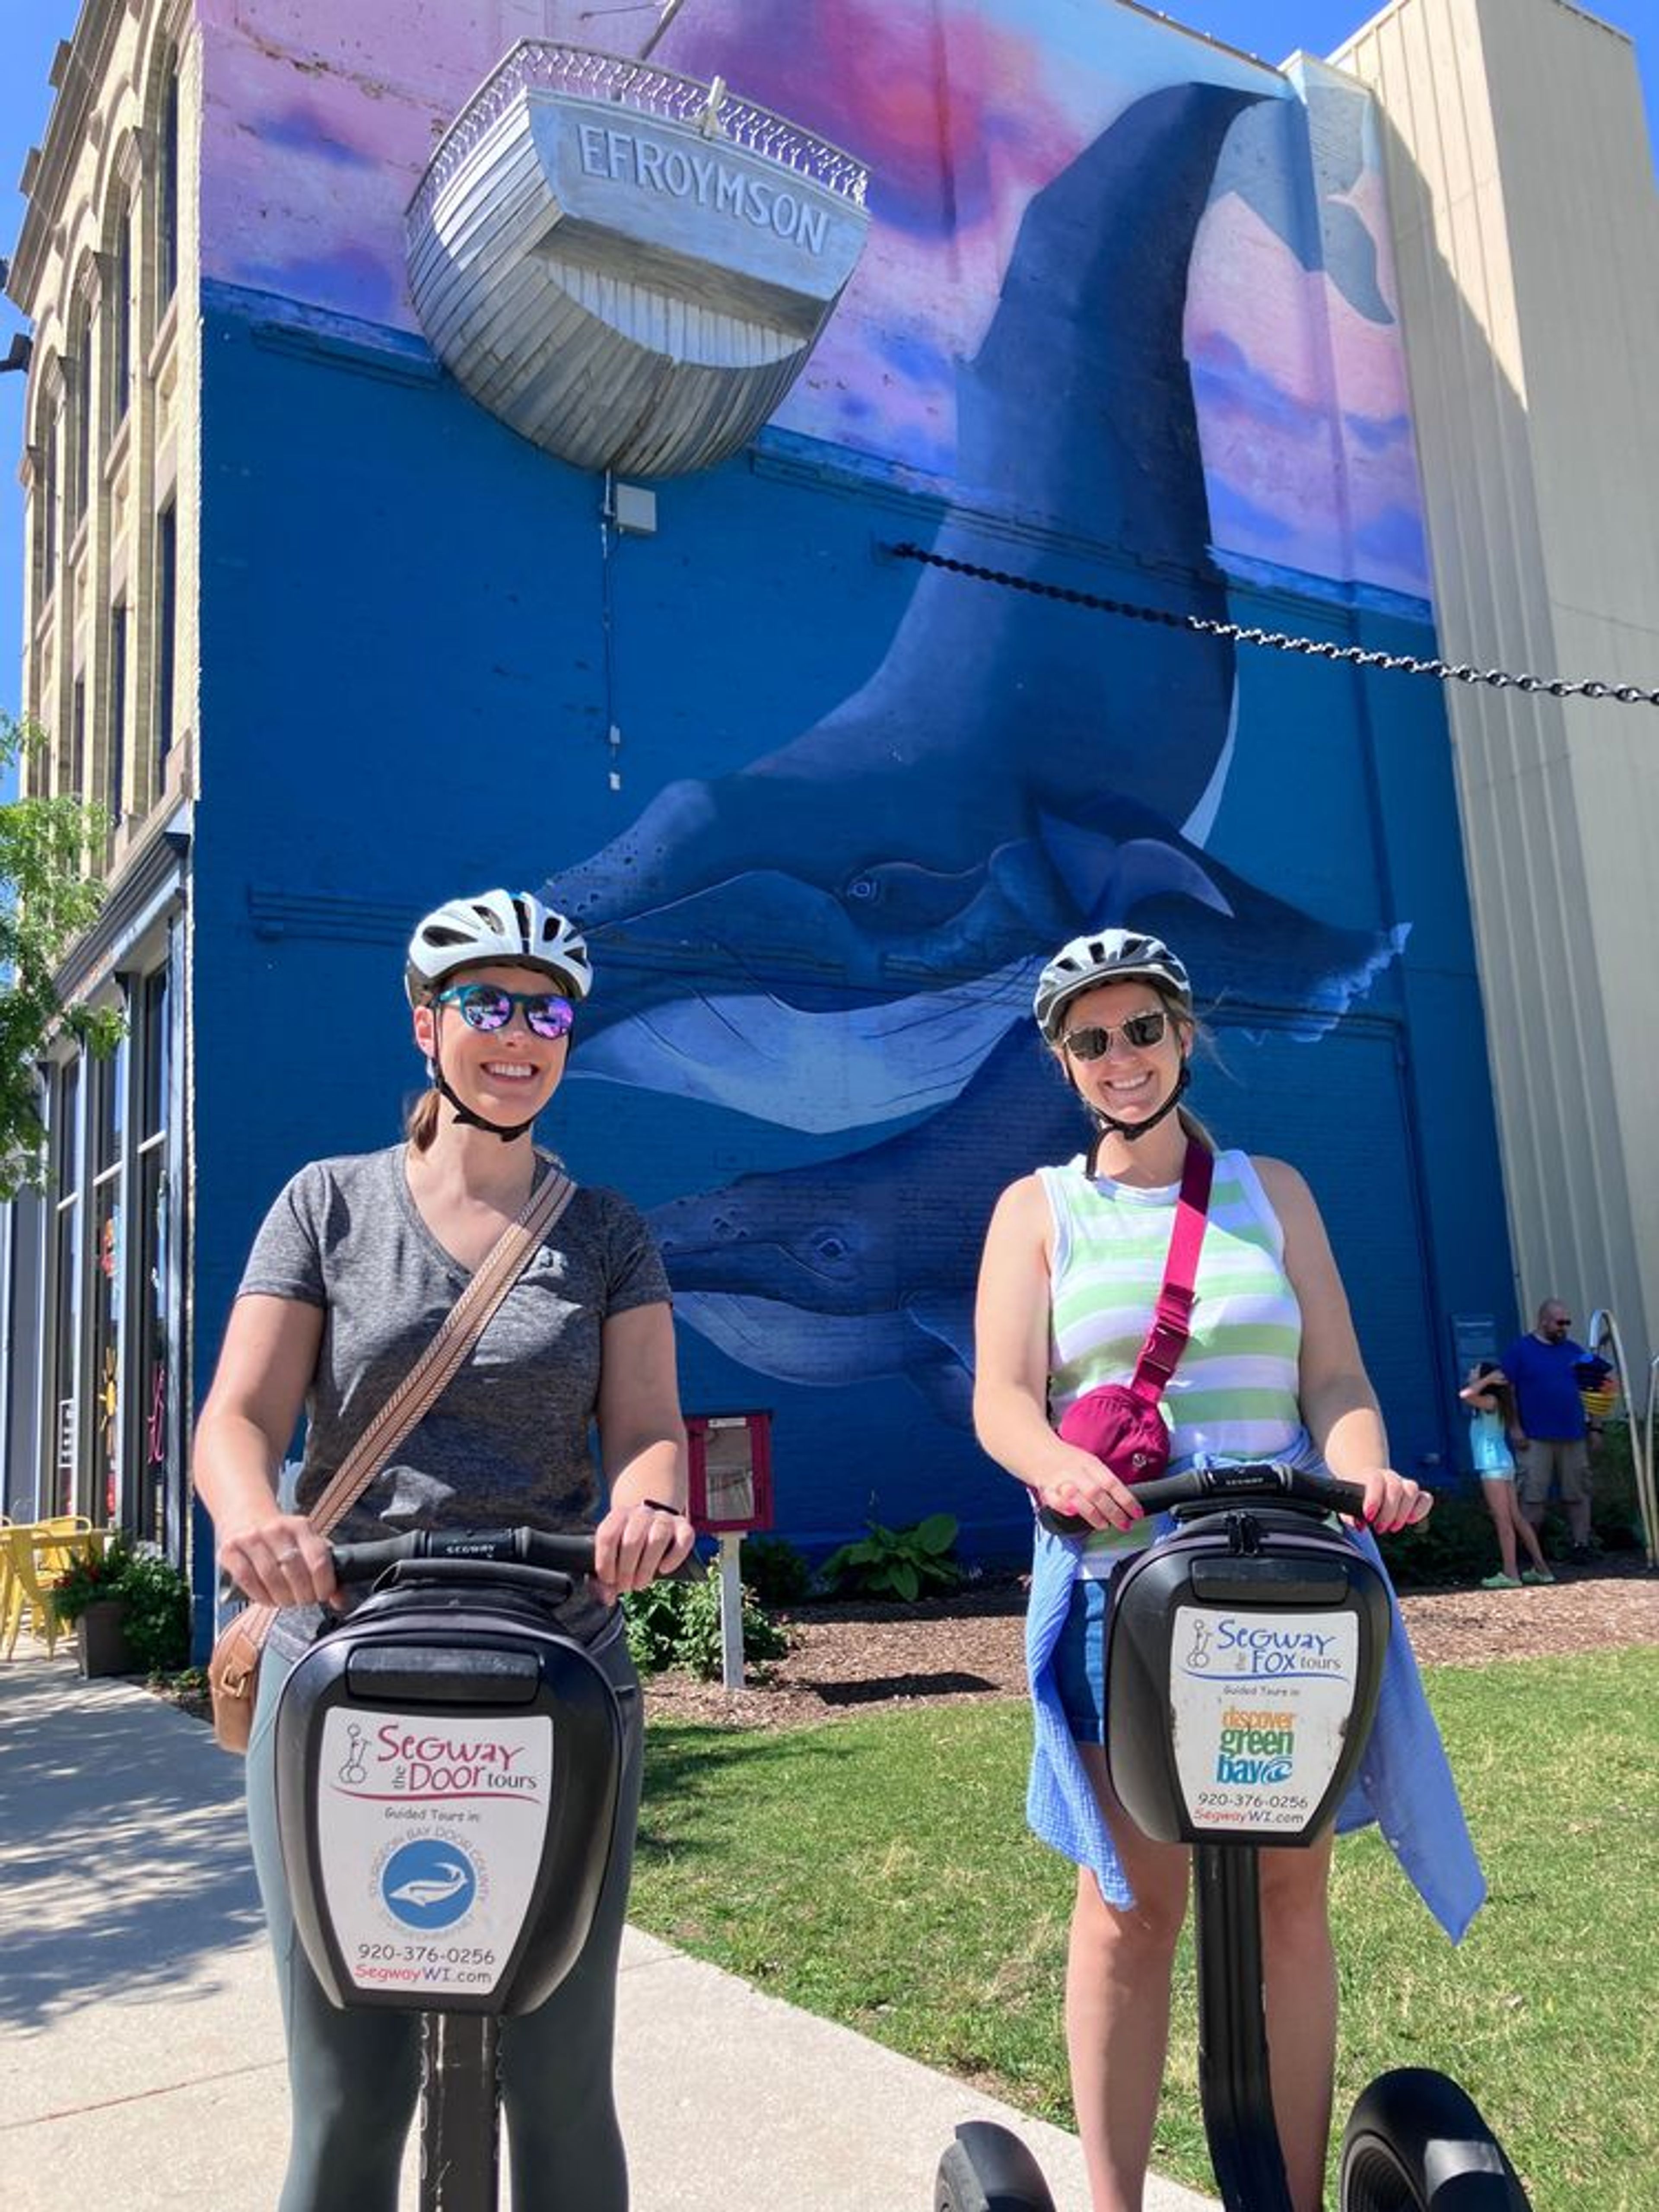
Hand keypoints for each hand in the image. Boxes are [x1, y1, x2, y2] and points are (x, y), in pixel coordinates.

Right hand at [217, 1511, 337, 1608]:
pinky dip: (261, 1596)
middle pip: (295, 1571)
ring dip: (282, 1598)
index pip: (319, 1559)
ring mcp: (251, 1538)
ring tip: (287, 1600)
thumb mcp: (307, 1544)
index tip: (323, 1595)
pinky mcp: (230, 1550)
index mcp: (301, 1526)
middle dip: (303, 1594)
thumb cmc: (281, 1537)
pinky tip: (269, 1598)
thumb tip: (341, 1600)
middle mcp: (277, 1529)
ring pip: (271, 1577)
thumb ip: (327, 1570)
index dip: (324, 1584)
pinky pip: (247, 1580)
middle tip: (304, 1600)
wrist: (245, 1516)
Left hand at [593, 1497, 694, 1603]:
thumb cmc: (628, 1546)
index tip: (608, 1580)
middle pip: (632, 1541)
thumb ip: (602, 1578)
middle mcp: (641, 1512)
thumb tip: (607, 1598)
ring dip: (646, 1568)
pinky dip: (673, 1558)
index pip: (607, 1535)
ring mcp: (664, 1518)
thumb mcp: (612, 1555)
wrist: (653, 1523)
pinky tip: (664, 1569)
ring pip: (657, 1540)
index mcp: (619, 1515)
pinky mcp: (684, 1526)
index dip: (605, 1561)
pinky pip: (683, 1540)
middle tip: (626, 1587)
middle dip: (626, 1571)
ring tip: (640, 1584)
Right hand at [1036, 1446, 1144, 1533]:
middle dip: (1113, 1511)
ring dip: (1093, 1514)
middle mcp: (1077, 1472)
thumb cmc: (1070, 1462)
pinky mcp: (1046, 1489)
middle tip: (1125, 1525)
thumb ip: (1104, 1481)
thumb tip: (1124, 1502)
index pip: (1112, 1483)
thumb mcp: (1091, 1464)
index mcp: (1091, 1464)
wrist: (1038, 1451)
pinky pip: (1054, 1499)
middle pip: (1097, 1492)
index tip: (1137, 1514)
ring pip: (1078, 1497)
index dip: (1126, 1499)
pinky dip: (1063, 1507)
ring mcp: (1061, 1480)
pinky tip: (1073, 1514)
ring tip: (1104, 1525)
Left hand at [1347, 1467, 1431, 1535]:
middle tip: (1379, 1528)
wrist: (1368, 1484)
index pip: (1375, 1481)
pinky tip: (1411, 1520)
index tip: (1368, 1516)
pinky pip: (1426, 1498)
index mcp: (1371, 1475)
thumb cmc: (1358, 1497)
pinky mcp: (1416, 1495)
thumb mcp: (1349, 1502)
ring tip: (1393, 1527)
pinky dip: (1421, 1510)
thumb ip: (1349, 1514)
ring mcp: (1404, 1484)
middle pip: (1395, 1487)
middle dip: (1388, 1512)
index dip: (1373, 1499)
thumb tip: (1358, 1524)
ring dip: (1403, 1512)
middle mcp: (1390, 1477)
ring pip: (1412, 1489)